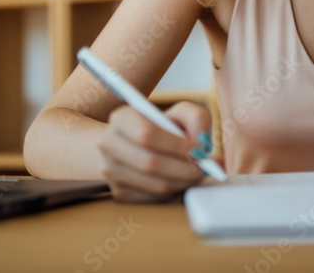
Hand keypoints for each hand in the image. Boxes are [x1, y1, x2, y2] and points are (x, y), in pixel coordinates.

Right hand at [97, 101, 214, 202]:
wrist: (133, 145)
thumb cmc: (163, 128)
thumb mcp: (180, 114)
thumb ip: (196, 119)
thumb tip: (202, 144)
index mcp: (121, 118)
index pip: (146, 135)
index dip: (176, 146)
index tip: (200, 151)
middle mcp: (109, 144)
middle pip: (149, 163)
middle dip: (184, 169)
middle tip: (205, 168)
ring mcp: (110, 170)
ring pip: (154, 185)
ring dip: (182, 183)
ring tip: (196, 174)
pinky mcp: (118, 192)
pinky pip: (153, 199)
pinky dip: (173, 193)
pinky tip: (180, 181)